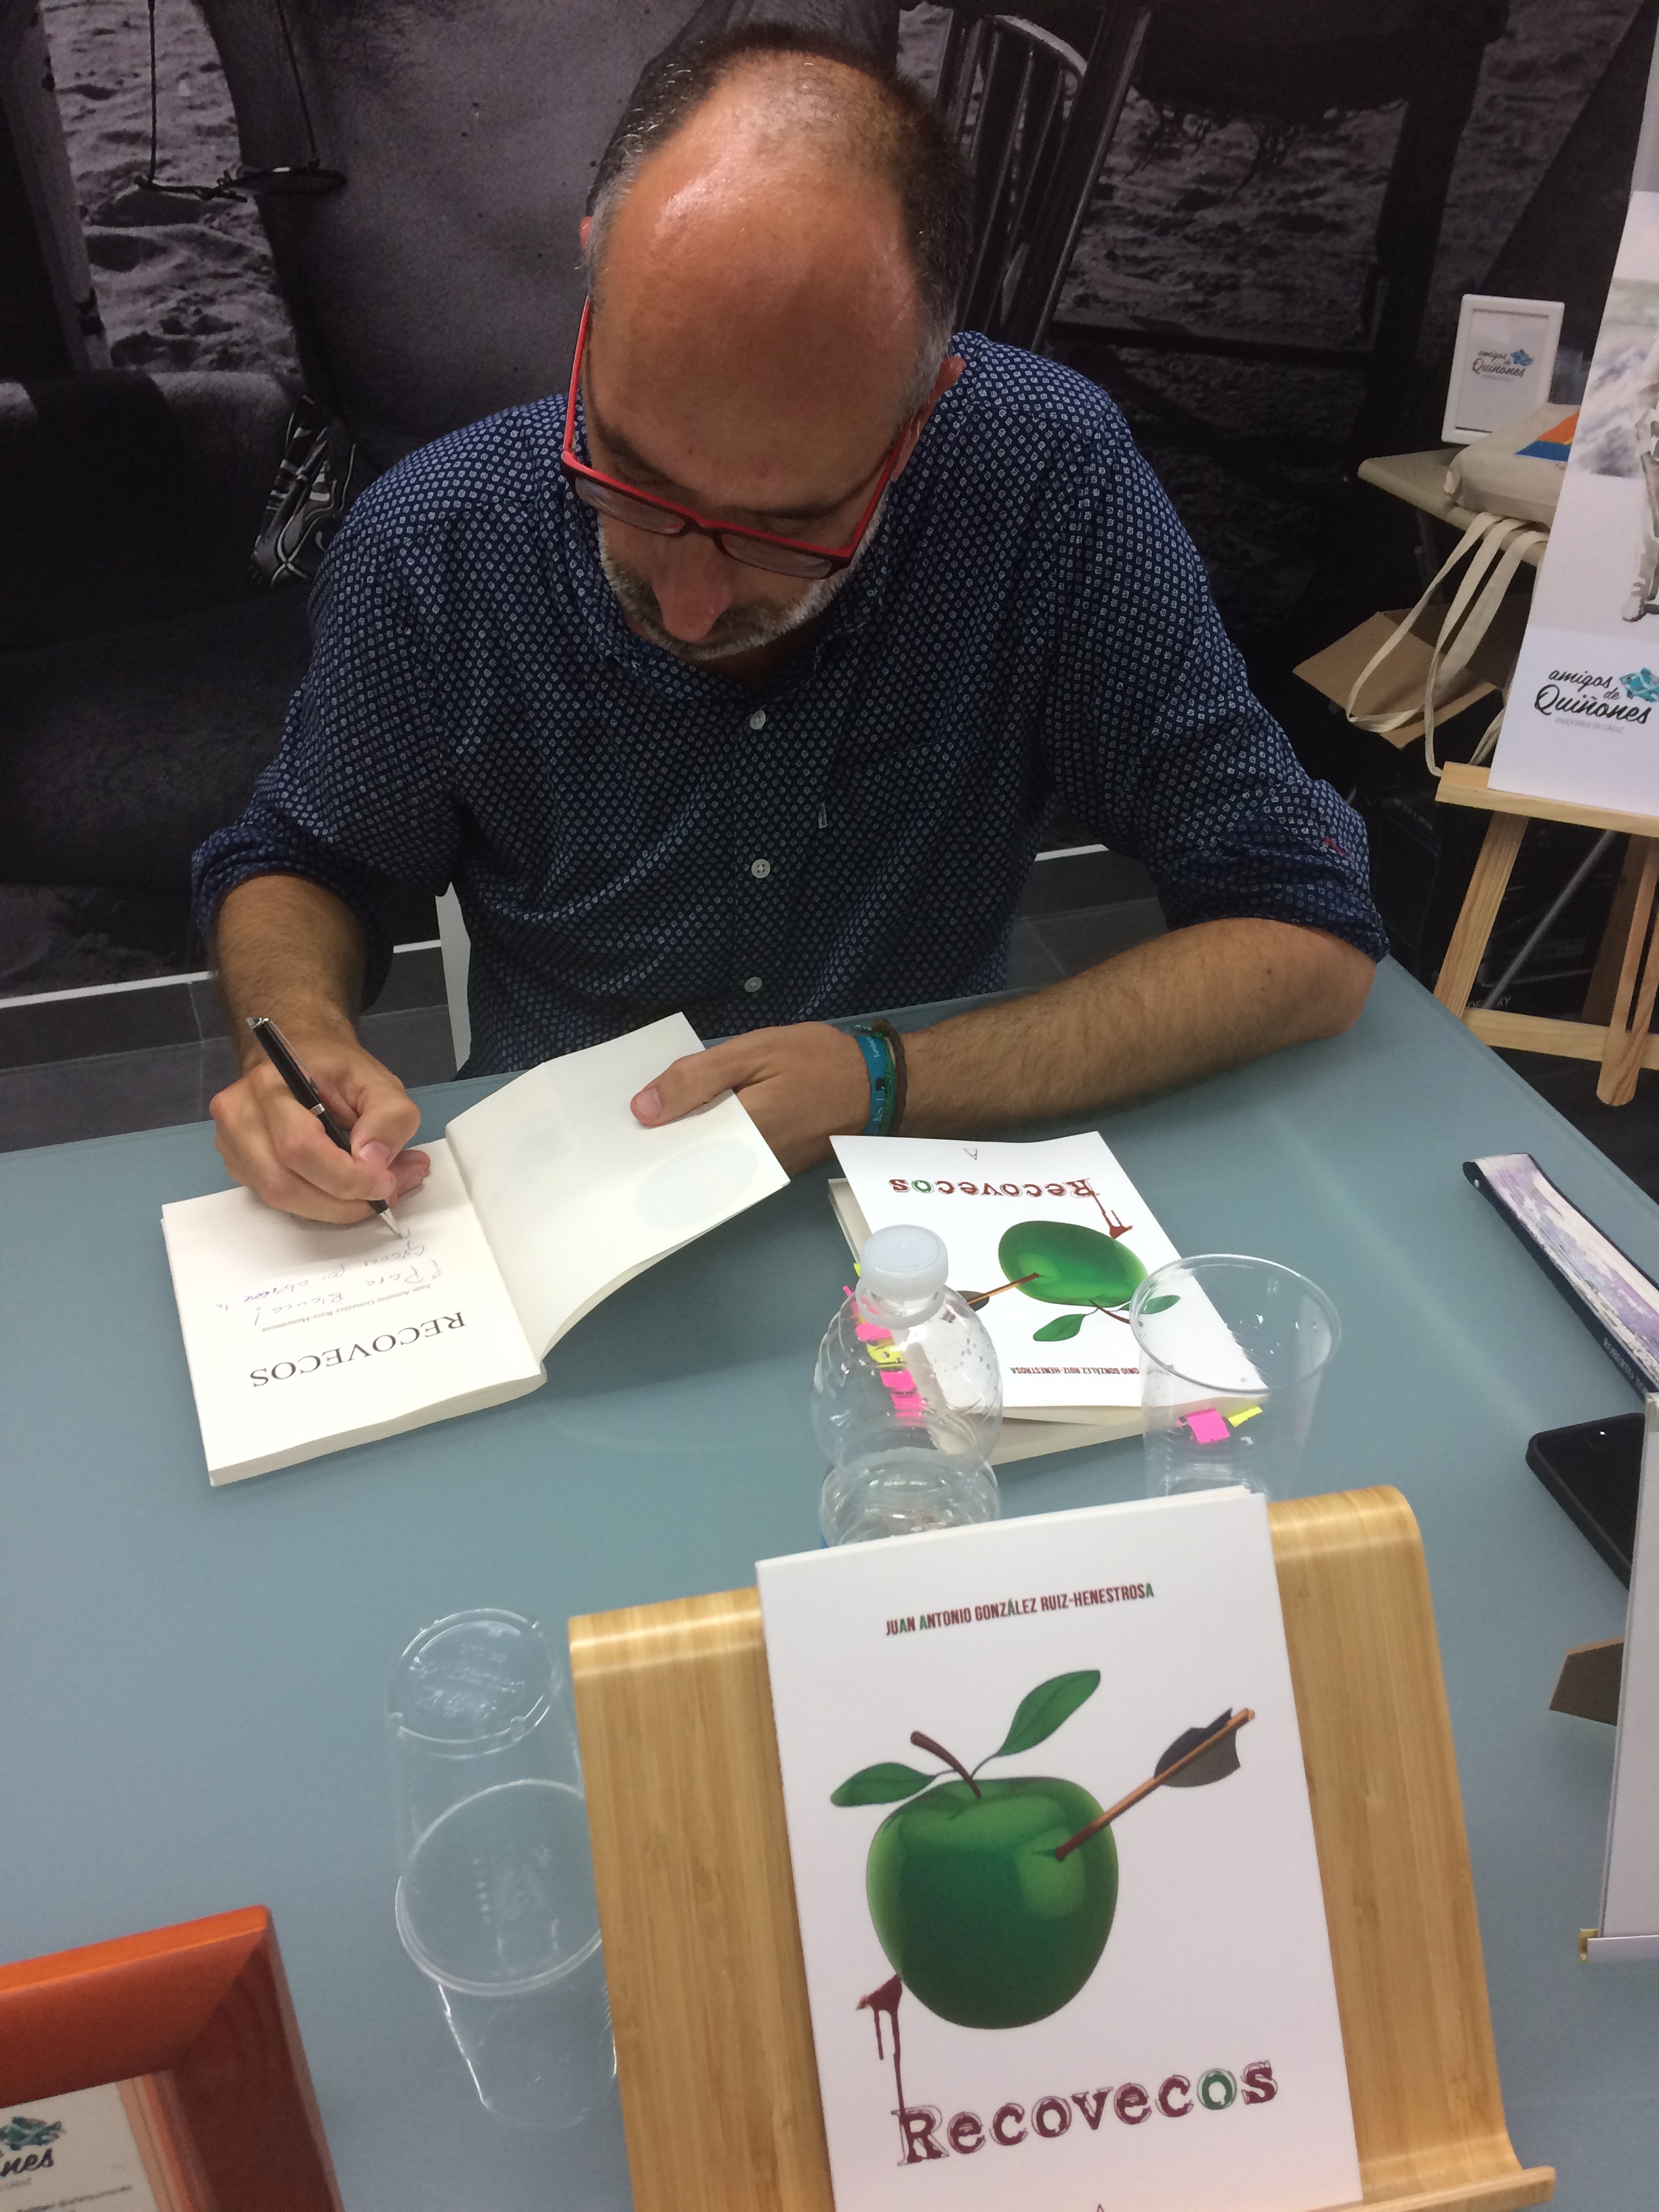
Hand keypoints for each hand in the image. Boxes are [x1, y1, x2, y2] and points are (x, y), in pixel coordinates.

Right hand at [210, 1034, 429, 1222]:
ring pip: (281, 1199)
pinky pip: (277, 1201)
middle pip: (285, 1183)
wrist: (300, 1059)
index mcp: (270, 1083)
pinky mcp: (237, 1165)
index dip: (346, 1177)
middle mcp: (239, 1114)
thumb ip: (389, 1117)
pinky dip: (318, 1204)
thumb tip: (374, 1163)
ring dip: (333, 1208)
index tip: (386, 1183)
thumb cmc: (337, 1072)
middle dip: (344, 1201)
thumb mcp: (379, 1082)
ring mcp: (231, 1143)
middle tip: (387, 1192)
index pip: (299, 1147)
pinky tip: (344, 1191)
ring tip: (372, 1193)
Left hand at [631, 1021, 869, 1171]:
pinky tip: (694, 1126)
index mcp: (741, 1134)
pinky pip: (729, 1162)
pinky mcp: (772, 1169)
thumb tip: (643, 1109)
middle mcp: (749, 1166)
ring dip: (683, 1147)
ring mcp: (762, 1172)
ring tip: (655, 1124)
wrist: (879, 1085)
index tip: (618, 1132)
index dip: (645, 1142)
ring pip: (707, 1165)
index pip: (676, 1152)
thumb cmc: (818, 1061)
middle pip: (688, 1163)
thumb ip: (698, 1078)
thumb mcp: (754, 1051)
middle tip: (629, 1126)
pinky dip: (709, 1146)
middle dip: (660, 1146)